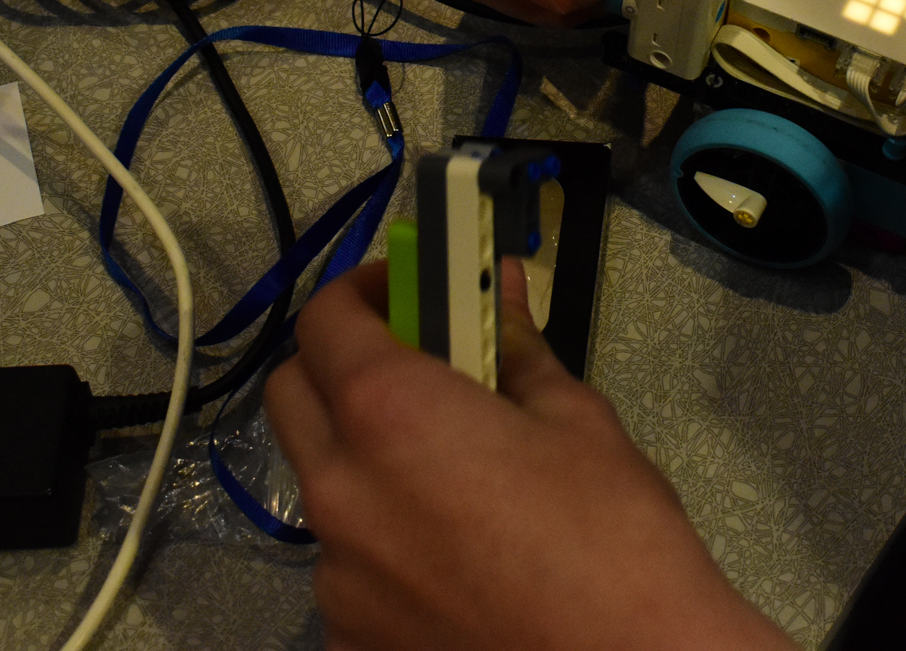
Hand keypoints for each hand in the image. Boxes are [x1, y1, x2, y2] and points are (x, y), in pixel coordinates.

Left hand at [265, 260, 792, 650]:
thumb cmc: (613, 537)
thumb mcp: (575, 419)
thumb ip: (517, 348)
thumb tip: (501, 291)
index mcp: (389, 413)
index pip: (325, 318)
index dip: (361, 290)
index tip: (404, 289)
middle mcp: (340, 490)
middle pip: (292, 394)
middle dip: (340, 365)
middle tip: (412, 365)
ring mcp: (336, 576)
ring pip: (320, 486)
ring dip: (361, 458)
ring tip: (448, 475)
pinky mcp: (348, 639)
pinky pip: (345, 566)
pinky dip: (381, 542)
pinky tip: (452, 555)